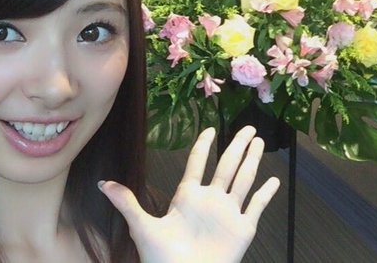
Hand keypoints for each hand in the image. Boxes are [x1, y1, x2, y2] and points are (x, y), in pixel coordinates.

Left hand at [98, 125, 279, 262]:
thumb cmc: (161, 258)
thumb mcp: (142, 227)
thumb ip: (127, 202)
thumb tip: (103, 183)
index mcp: (188, 196)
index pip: (198, 163)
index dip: (203, 146)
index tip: (210, 129)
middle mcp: (210, 200)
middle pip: (227, 165)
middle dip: (237, 145)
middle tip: (247, 127)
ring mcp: (228, 213)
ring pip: (243, 180)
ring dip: (251, 161)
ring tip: (258, 142)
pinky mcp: (242, 229)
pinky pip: (257, 207)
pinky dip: (266, 194)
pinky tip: (273, 180)